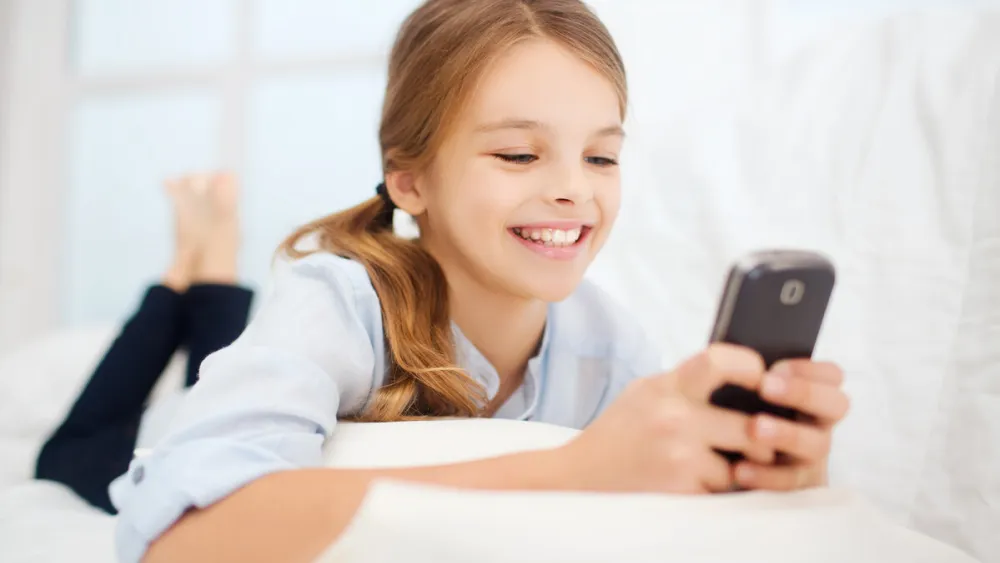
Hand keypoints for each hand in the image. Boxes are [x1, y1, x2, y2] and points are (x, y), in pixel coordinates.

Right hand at [558, 343, 774, 493]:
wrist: (579, 474)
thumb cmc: (619, 432)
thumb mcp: (645, 393)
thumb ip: (686, 384)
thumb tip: (741, 378)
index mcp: (666, 386)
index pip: (718, 361)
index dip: (750, 367)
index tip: (762, 380)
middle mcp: (674, 416)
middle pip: (750, 425)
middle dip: (760, 439)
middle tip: (757, 442)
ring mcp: (679, 454)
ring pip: (741, 464)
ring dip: (736, 470)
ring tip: (714, 465)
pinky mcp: (680, 488)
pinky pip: (722, 490)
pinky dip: (715, 490)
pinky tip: (693, 483)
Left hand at [733, 359, 849, 490]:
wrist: (707, 469)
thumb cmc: (726, 419)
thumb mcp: (734, 394)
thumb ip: (742, 375)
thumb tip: (726, 355)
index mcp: (807, 396)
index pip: (831, 375)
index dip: (810, 369)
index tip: (775, 366)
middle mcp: (817, 424)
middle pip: (836, 405)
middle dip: (803, 392)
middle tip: (766, 386)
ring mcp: (810, 457)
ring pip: (817, 445)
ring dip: (787, 433)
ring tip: (754, 427)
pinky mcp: (797, 488)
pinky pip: (792, 484)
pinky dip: (766, 475)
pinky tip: (739, 468)